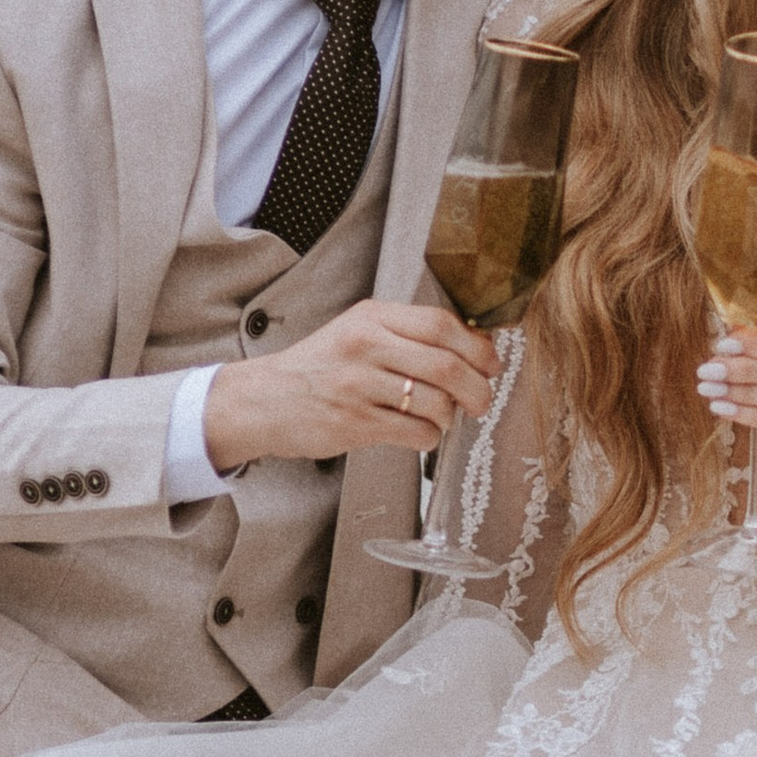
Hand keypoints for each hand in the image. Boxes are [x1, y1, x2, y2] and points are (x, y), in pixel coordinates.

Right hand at [204, 301, 500, 470]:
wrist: (266, 400)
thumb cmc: (320, 367)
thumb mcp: (358, 332)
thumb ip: (408, 334)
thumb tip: (475, 348)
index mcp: (371, 318)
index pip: (441, 325)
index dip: (476, 347)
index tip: (491, 363)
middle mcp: (365, 346)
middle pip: (446, 365)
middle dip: (477, 388)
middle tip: (482, 400)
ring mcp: (359, 386)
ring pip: (435, 403)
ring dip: (450, 416)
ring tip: (441, 417)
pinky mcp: (355, 423)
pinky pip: (416, 433)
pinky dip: (429, 438)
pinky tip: (418, 433)